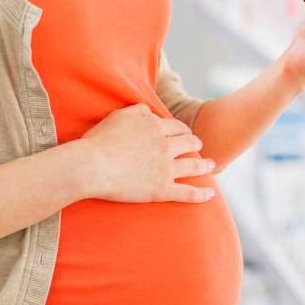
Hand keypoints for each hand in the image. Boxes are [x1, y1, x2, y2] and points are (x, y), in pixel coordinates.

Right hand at [78, 104, 215, 202]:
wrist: (92, 166)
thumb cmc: (100, 141)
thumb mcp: (119, 115)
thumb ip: (139, 110)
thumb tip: (153, 113)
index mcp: (156, 128)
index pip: (177, 127)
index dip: (183, 130)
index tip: (186, 133)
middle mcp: (165, 146)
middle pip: (190, 143)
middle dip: (196, 144)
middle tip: (199, 146)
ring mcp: (166, 169)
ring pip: (194, 166)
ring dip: (205, 165)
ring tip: (212, 165)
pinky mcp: (162, 190)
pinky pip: (188, 193)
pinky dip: (202, 194)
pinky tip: (211, 194)